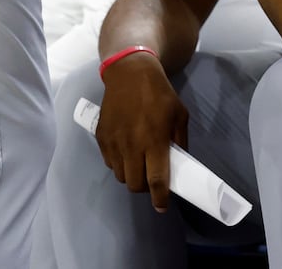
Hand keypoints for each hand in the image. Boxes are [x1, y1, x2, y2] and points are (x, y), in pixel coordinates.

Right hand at [96, 52, 187, 212]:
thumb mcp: (180, 115)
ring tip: (139, 162)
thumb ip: (180, 142)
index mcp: (154, 140)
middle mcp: (132, 145)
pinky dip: (118, 164)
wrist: (130, 73)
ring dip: (131, 175)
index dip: (159, 198)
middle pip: (134, 184)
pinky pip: (109, 163)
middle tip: (151, 178)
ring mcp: (113, 142)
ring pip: (121, 176)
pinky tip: (126, 151)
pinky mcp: (101, 138)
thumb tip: (179, 164)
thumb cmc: (160, 94)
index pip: (156, 180)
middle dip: (144, 187)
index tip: (162, 206)